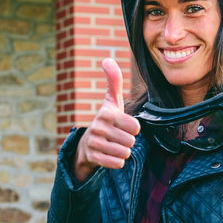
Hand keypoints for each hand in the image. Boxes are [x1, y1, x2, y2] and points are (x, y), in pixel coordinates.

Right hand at [74, 59, 140, 182]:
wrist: (87, 144)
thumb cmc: (106, 120)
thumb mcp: (111, 101)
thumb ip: (114, 81)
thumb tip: (107, 59)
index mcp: (106, 113)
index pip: (135, 127)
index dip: (133, 129)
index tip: (124, 126)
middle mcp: (99, 127)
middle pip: (131, 141)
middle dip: (128, 142)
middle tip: (118, 137)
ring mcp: (95, 143)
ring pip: (124, 153)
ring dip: (123, 152)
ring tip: (114, 146)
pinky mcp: (93, 157)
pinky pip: (117, 163)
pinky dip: (117, 162)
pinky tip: (110, 155)